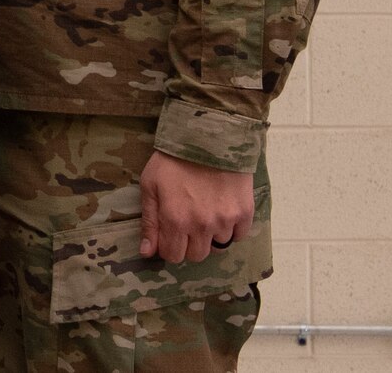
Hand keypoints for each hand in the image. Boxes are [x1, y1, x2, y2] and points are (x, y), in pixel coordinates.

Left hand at [139, 151, 254, 262]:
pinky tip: (222, 211)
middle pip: (196, 256)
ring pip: (217, 247)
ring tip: (205, 211)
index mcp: (176, 220)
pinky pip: (238, 236)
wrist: (209, 137)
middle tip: (187, 223)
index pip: (173, 256)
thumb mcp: (150, 185)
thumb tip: (147, 252)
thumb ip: (149, 222)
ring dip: (210, 235)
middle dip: (188, 244)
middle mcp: (202, 227)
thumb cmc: (173, 160)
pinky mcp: (244, 214)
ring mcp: (225, 221)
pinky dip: (230, 229)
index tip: (170, 233)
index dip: (168, 247)